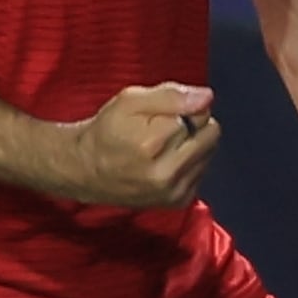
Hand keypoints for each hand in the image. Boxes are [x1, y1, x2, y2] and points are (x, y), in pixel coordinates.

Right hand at [46, 82, 220, 209]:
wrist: (86, 171)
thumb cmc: (106, 132)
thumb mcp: (129, 101)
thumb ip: (170, 96)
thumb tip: (207, 97)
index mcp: (153, 142)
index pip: (199, 113)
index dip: (182, 108)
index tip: (161, 115)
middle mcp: (167, 172)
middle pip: (211, 133)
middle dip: (193, 125)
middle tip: (164, 129)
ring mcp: (174, 190)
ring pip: (209, 153)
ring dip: (192, 145)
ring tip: (162, 146)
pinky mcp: (178, 201)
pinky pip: (202, 171)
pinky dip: (189, 163)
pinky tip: (165, 162)